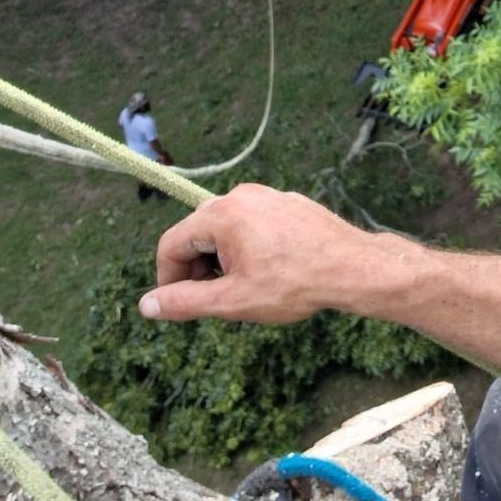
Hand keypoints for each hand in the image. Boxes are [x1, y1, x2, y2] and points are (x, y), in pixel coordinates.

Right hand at [138, 182, 374, 323]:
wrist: (353, 267)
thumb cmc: (295, 284)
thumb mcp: (233, 301)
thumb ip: (185, 302)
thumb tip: (146, 305)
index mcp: (222, 214)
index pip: (171, 244)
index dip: (168, 279)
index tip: (178, 305)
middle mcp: (241, 195)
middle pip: (197, 233)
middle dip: (196, 269)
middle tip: (214, 301)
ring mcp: (267, 196)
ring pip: (226, 229)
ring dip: (222, 260)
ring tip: (243, 289)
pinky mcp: (288, 203)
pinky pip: (253, 223)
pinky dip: (247, 248)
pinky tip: (269, 273)